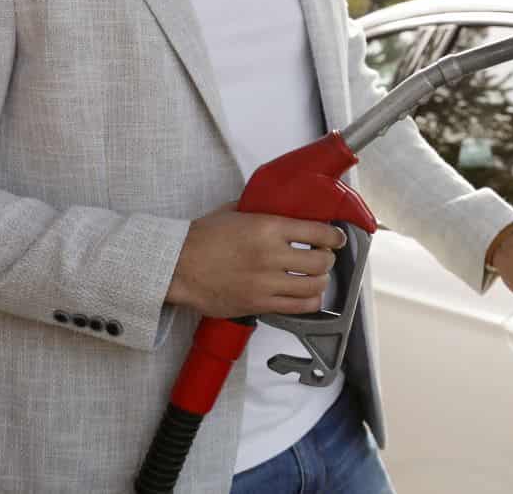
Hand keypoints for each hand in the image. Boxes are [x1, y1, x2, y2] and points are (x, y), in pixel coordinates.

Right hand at [165, 200, 347, 317]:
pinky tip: (307, 294)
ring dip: (321, 281)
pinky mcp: (258, 304)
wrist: (176, 266)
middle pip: (321, 261)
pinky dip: (310, 301)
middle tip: (325, 256)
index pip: (318, 232)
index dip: (334, 236)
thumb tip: (281, 205)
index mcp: (267, 228)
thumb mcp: (235, 211)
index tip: (336, 238)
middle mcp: (270, 256)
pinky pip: (297, 307)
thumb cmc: (201, 238)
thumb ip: (262, 209)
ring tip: (317, 276)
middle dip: (328, 259)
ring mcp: (265, 283)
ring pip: (314, 286)